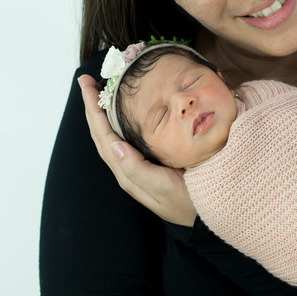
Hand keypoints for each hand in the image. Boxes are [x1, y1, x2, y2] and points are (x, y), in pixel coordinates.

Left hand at [77, 74, 197, 226]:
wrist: (210, 214)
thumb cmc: (189, 202)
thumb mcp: (163, 188)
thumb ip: (137, 169)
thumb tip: (114, 145)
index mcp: (128, 172)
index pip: (104, 136)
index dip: (93, 111)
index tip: (86, 87)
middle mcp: (128, 168)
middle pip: (103, 133)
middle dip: (93, 106)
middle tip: (87, 81)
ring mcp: (138, 166)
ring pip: (113, 135)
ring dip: (104, 112)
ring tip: (98, 91)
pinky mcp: (150, 162)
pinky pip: (128, 138)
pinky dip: (120, 120)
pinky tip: (124, 111)